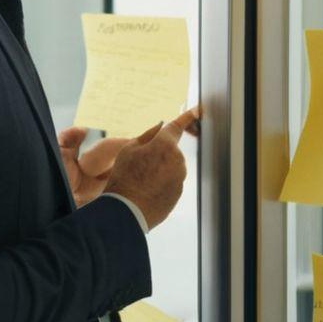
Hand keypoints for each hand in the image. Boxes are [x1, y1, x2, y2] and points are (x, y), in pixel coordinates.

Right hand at [57, 106, 200, 209]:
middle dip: (158, 154)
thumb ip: (147, 135)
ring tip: (140, 182)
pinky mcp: (178, 192)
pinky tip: (146, 192)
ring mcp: (179, 177)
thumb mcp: (128, 150)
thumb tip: (160, 126)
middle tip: (139, 167)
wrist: (126, 211)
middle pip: (169, 151)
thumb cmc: (124, 178)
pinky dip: (161, 185)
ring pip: (170, 168)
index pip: (177, 126)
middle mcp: (177, 159)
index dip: (186, 117)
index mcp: (165, 144)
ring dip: (159, 171)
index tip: (197, 110)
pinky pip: (170, 183)